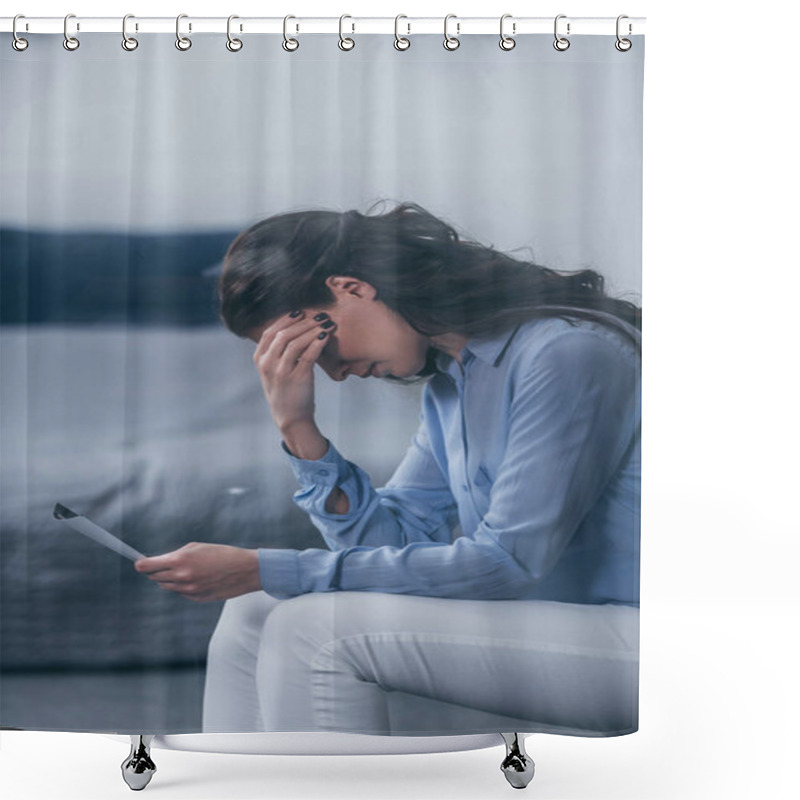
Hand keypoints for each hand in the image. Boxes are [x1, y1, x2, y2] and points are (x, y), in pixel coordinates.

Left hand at [134, 543, 260, 601]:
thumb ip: (175, 555)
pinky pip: (181, 593)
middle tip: (163, 564)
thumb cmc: (222, 554)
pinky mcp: (196, 598)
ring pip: (167, 586)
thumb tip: (159, 563)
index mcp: (179, 561)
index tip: (138, 563)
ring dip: (170, 578)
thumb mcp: (196, 547)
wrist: (244, 570)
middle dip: (157, 570)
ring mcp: (188, 591)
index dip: (141, 564)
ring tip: (186, 569)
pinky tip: (198, 578)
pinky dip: (183, 586)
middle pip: (155, 577)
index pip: (147, 566)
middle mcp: (181, 578)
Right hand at [253, 310, 335, 431]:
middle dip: (303, 322)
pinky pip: (308, 355)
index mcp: (260, 359)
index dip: (285, 319)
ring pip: (296, 342)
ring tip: (327, 324)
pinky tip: (326, 336)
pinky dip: (318, 343)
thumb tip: (295, 327)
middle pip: (284, 334)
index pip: (270, 332)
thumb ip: (277, 352)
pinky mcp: (298, 378)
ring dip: (313, 330)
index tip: (300, 313)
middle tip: (319, 316)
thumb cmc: (286, 391)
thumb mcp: (274, 370)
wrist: (290, 418)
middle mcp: (267, 364)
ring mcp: (281, 372)